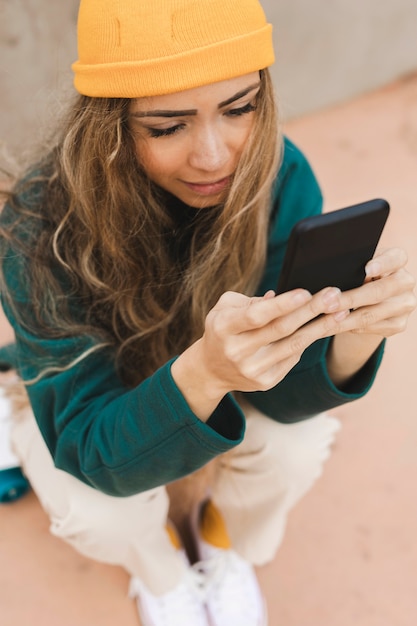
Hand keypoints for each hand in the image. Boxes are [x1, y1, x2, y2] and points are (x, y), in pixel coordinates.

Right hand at [172, 285, 350, 418]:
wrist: (211, 369)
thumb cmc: (223, 329)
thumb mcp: (226, 308)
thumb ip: (252, 300)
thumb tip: (283, 297)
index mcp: (223, 328)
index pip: (256, 316)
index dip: (282, 305)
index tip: (306, 292)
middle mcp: (236, 351)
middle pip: (281, 330)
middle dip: (311, 311)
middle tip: (334, 296)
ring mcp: (252, 370)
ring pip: (293, 346)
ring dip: (320, 327)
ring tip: (340, 312)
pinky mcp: (265, 383)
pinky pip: (293, 358)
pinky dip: (308, 341)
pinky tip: (324, 327)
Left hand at [326, 247, 415, 386]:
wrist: (369, 299)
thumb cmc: (357, 275)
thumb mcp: (357, 266)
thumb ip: (352, 266)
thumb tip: (327, 272)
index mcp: (398, 260)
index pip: (395, 258)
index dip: (381, 264)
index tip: (366, 269)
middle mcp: (406, 281)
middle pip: (378, 292)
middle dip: (350, 299)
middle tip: (327, 304)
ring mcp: (405, 305)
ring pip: (371, 314)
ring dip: (343, 319)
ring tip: (322, 319)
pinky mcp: (399, 324)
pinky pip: (370, 329)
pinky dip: (347, 328)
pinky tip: (329, 328)